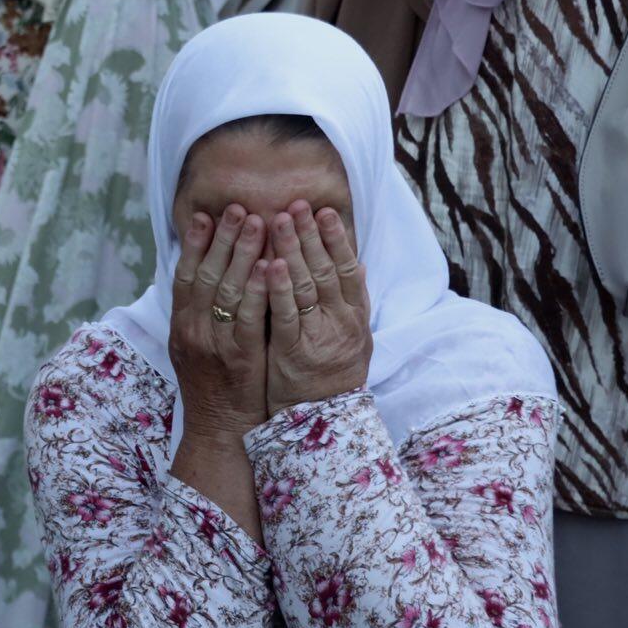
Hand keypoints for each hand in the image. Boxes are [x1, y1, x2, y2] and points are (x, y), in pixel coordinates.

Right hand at [169, 205, 270, 433]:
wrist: (218, 429)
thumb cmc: (212, 386)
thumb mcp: (193, 346)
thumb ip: (198, 313)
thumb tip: (204, 274)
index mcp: (181, 325)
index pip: (185, 276)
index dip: (195, 244)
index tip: (205, 214)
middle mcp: (193, 331)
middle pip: (207, 275)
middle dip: (222, 238)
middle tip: (237, 207)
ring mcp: (216, 344)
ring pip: (228, 290)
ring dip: (243, 254)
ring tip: (258, 223)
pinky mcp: (241, 357)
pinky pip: (250, 318)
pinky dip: (260, 290)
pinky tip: (269, 266)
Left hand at [263, 202, 372, 415]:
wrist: (322, 423)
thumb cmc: (331, 376)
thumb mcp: (353, 338)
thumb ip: (354, 301)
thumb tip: (358, 263)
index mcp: (354, 317)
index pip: (347, 269)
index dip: (336, 239)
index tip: (324, 211)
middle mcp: (340, 323)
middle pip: (326, 270)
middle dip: (309, 235)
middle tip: (296, 204)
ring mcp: (317, 336)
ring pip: (306, 286)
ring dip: (292, 250)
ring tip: (278, 220)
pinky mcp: (291, 351)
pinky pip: (285, 315)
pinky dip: (279, 288)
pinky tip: (270, 264)